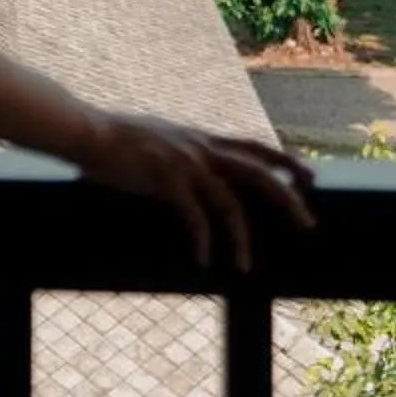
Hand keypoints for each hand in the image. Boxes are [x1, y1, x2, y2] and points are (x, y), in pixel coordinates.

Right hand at [60, 109, 317, 271]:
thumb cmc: (115, 137)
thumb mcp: (160, 138)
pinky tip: (203, 261)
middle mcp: (199, 147)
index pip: (253, 146)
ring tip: (245, 267)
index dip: (284, 160)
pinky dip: (203, 241)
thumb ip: (181, 149)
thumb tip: (191, 165)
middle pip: (256, 171)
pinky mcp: (164, 178)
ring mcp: (184, 162)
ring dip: (240, 238)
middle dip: (287, 197)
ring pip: (229, 202)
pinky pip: (193, 216)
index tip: (310, 176)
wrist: (85, 130)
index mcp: (200, 138)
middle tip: (309, 224)